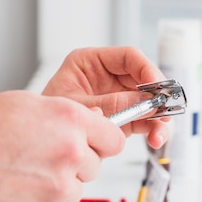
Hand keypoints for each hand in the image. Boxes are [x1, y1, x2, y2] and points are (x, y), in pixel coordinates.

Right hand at [0, 91, 124, 201]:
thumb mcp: (26, 104)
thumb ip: (67, 114)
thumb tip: (93, 119)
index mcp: (71, 120)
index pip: (115, 138)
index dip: (101, 140)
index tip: (93, 143)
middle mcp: (70, 154)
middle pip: (96, 165)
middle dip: (77, 162)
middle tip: (45, 155)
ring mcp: (58, 188)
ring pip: (76, 189)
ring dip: (60, 183)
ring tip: (25, 170)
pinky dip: (41, 200)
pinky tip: (16, 186)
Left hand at [42, 47, 168, 148]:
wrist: (35, 144)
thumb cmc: (46, 118)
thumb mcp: (78, 106)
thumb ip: (111, 104)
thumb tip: (145, 102)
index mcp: (91, 62)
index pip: (128, 57)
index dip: (146, 69)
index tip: (157, 85)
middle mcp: (108, 78)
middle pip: (144, 80)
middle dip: (157, 96)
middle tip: (165, 109)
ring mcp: (117, 98)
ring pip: (148, 102)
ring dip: (158, 117)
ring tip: (159, 132)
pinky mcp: (123, 117)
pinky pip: (145, 120)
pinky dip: (152, 129)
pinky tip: (155, 138)